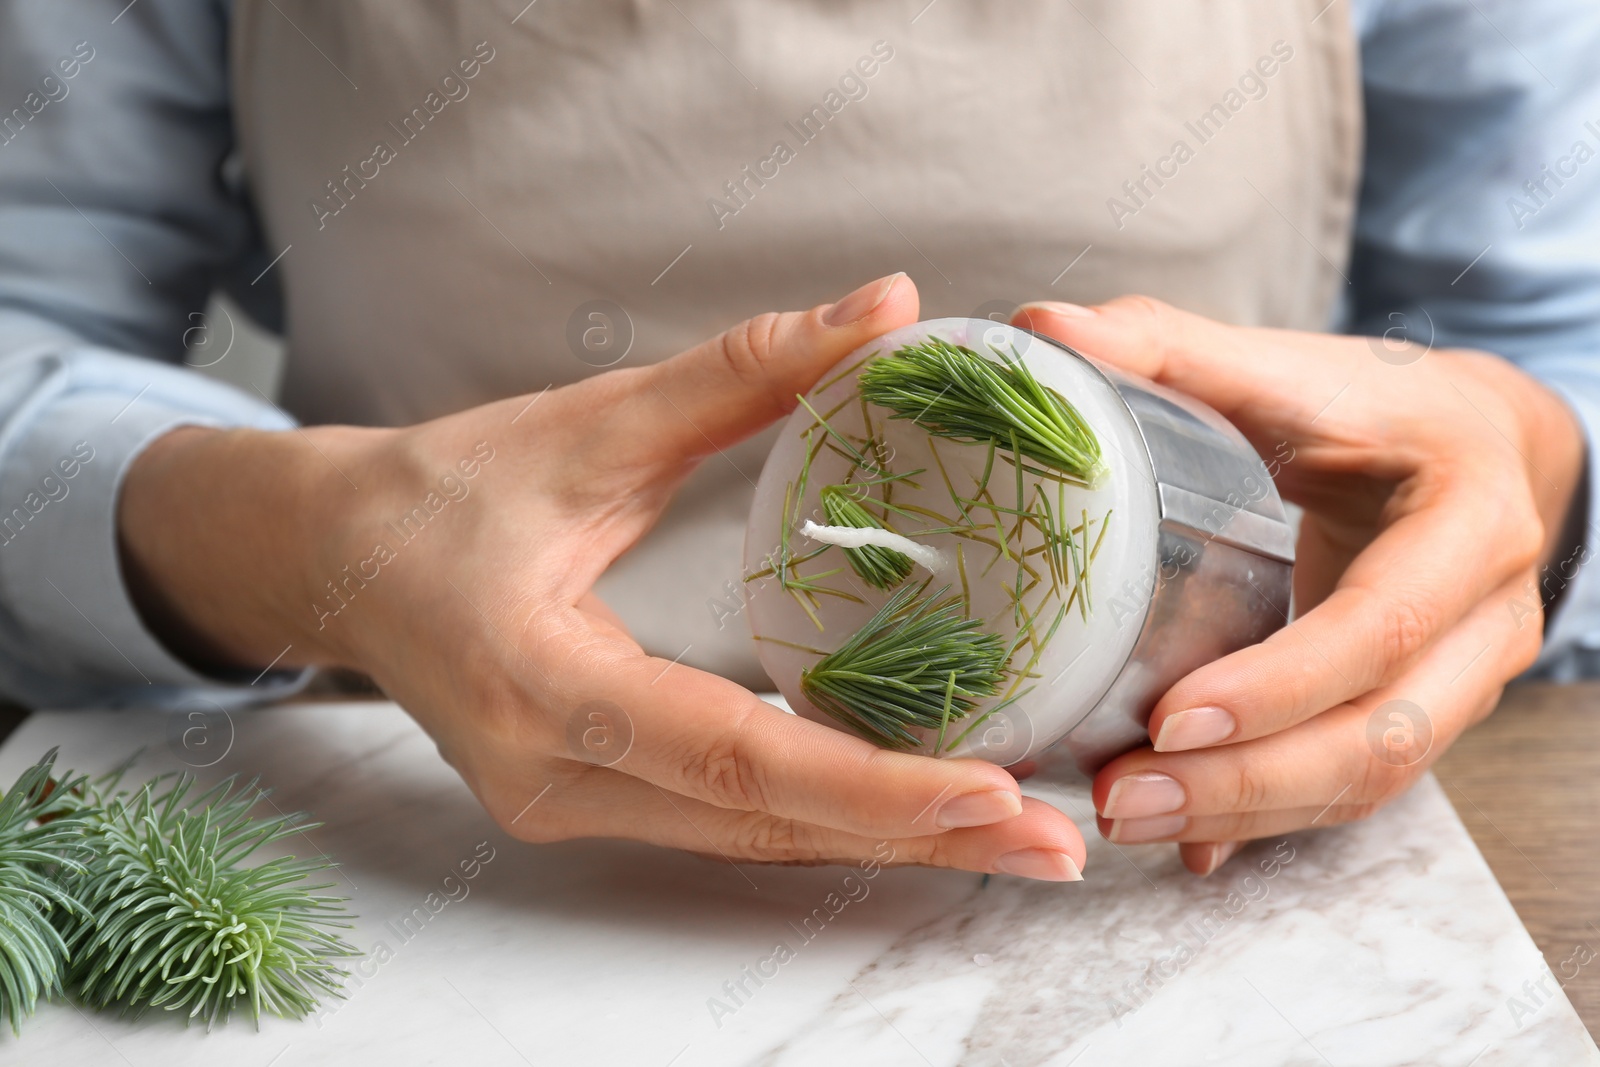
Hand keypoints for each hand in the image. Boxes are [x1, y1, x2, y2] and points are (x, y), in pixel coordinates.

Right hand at [117, 274, 1086, 880]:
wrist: (335, 559)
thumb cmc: (443, 489)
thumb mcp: (588, 423)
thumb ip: (743, 371)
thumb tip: (889, 307)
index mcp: (543, 683)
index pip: (735, 754)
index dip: (871, 783)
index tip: (996, 793)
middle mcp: (554, 774)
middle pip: (763, 825)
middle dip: (916, 839)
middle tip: (1053, 848)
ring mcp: (562, 805)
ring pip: (750, 841)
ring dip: (883, 843)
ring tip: (1013, 840)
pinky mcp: (580, 803)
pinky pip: (721, 825)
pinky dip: (821, 819)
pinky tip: (910, 810)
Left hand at [1013, 296, 1584, 874]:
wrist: (1480, 450)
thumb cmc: (1376, 406)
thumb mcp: (1291, 369)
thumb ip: (1168, 349)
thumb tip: (1038, 333)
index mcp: (1461, 521)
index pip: (1382, 623)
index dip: (1283, 682)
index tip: (1172, 717)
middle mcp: (1484, 620)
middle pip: (1381, 736)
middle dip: (1248, 781)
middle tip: (1123, 794)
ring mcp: (1463, 682)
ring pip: (1370, 781)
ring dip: (1247, 814)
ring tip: (1125, 816)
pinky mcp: (1421, 715)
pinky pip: (1351, 788)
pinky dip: (1266, 819)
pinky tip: (1185, 841)